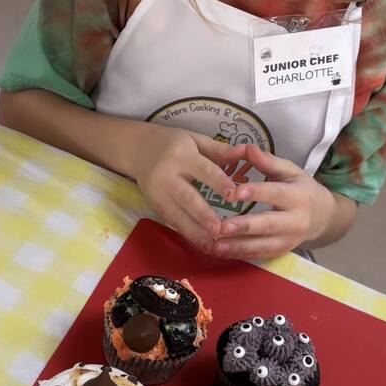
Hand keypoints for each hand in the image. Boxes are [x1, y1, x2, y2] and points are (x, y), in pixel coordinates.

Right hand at [130, 124, 246, 252]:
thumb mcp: (195, 140)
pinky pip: (171, 221)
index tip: (234, 195)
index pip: (203, 170)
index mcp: (181, 155)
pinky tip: (200, 244)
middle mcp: (166, 175)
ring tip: (212, 246)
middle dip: (203, 215)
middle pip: (187, 197)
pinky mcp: (154, 206)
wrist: (137, 150)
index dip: (218, 183)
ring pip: (177, 214)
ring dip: (195, 232)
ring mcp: (158, 193)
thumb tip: (247, 150)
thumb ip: (220, 150)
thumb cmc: (172, 143)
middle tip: (219, 229)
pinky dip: (186, 234)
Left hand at [211, 144, 334, 259]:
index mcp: (299, 196)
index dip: (256, 193)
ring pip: (262, 246)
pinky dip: (239, 255)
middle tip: (221, 227)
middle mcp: (296, 221)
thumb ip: (268, 161)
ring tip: (215, 245)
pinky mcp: (280, 253)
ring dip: (237, 247)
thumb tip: (247, 147)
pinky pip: (258, 256)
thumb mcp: (290, 171)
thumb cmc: (302, 189)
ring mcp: (289, 241)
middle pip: (268, 225)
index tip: (235, 193)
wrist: (323, 218)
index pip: (275, 194)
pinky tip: (220, 252)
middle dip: (244, 227)